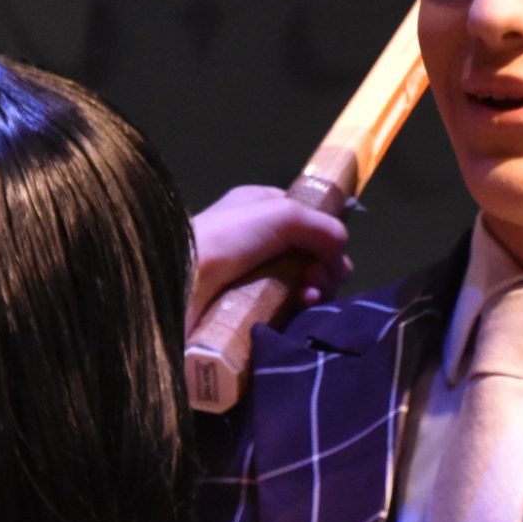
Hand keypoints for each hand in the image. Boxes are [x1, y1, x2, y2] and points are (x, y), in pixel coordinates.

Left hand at [188, 185, 352, 331]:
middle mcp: (256, 242)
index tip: (332, 249)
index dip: (325, 234)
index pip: (306, 219)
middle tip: (319, 277)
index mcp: (259, 210)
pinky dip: (300, 310)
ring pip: (303, 285)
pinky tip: (300, 309)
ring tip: (308, 295)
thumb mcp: (281, 212)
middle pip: (310, 255)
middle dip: (325, 266)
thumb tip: (341, 250)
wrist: (182, 283)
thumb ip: (321, 224)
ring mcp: (253, 279)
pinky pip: (288, 311)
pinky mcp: (250, 311)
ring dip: (316, 289)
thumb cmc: (228, 236)